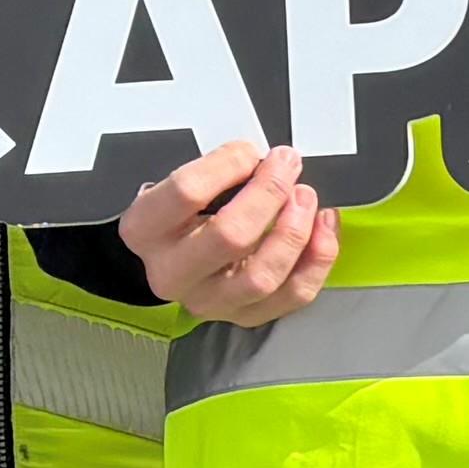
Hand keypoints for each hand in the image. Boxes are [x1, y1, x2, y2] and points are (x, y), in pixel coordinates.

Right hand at [125, 142, 337, 324]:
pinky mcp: (245, 315)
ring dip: (295, 231)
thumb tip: (267, 162)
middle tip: (288, 166)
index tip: (250, 152)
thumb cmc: (181, 216)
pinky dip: (318, 258)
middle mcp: (172, 272)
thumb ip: (218, 171)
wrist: (171, 259)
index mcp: (146, 229)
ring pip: (263, 275)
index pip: (187, 193)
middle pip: (230, 236)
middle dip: (269, 194)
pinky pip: (294, 294)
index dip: (228, 165)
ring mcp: (209, 300)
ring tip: (306, 198)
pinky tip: (322, 227)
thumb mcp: (182, 184)